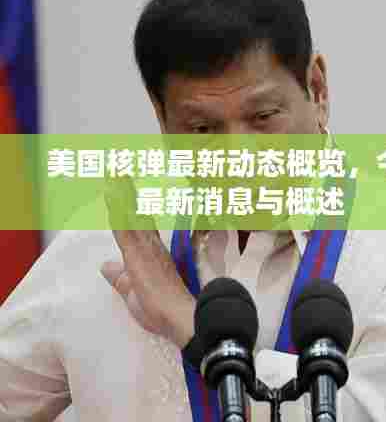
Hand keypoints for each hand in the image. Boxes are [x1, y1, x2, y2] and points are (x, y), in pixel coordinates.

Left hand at [101, 177, 194, 348]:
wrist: (180, 319)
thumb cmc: (162, 310)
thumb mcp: (132, 293)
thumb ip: (119, 278)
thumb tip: (104, 266)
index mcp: (149, 252)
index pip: (138, 222)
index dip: (130, 203)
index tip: (123, 186)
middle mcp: (149, 244)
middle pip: (135, 211)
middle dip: (126, 190)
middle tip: (118, 168)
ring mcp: (145, 247)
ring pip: (130, 214)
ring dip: (122, 192)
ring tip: (115, 171)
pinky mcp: (138, 253)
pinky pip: (125, 226)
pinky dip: (118, 208)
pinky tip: (112, 192)